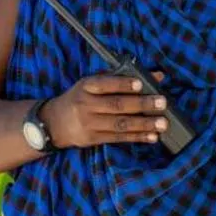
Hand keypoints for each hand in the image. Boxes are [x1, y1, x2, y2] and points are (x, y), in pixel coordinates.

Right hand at [41, 75, 167, 149]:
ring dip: (144, 124)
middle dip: (142, 104)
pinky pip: (118, 138)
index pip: (105, 83)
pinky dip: (137, 137)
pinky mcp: (93, 139)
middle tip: (162, 103)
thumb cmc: (80, 98)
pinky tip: (152, 136)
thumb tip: (156, 76)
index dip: (123, 84)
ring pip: (120, 124)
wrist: (53, 123)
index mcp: (86, 86)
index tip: (141, 83)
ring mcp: (89, 124)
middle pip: (117, 105)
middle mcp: (86, 105)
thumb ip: (121, 78)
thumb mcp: (92, 84)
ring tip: (162, 123)